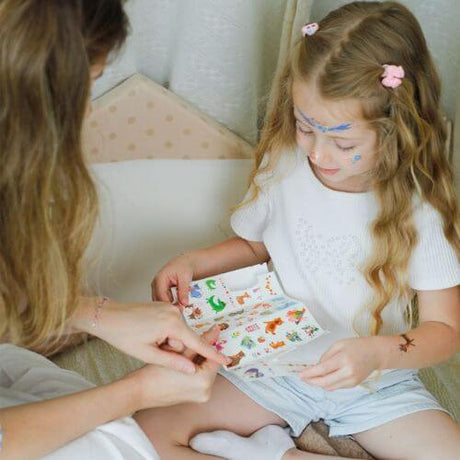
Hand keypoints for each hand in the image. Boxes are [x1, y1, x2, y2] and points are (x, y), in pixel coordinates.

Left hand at [92, 300, 228, 372]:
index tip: (227, 360)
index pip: (197, 343)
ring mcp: (170, 307)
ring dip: (168, 342)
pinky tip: (148, 333)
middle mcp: (175, 312)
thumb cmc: (123, 336)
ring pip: (178, 333)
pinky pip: (173, 325)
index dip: (212, 354)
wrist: (107, 316)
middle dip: (173, 349)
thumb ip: (173, 362)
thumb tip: (192, 370)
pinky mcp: (165, 306)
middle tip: (151, 348)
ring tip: (147, 340)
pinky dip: (165, 334)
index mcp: (172, 324)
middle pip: (185, 339)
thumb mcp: (147, 354)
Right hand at [127, 326, 221, 409]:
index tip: (214, 330)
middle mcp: (206, 391)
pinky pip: (201, 377)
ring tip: (191, 346)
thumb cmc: (156, 373)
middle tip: (202, 334)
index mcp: (204, 382)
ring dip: (200, 358)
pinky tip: (188, 358)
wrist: (140, 391)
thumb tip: (214, 333)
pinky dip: (197, 367)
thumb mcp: (179, 353)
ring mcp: (202, 396)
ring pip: (206, 369)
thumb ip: (199, 343)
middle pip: (211, 363)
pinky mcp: (196, 397)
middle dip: (204, 350)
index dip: (212, 341)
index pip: (214, 357)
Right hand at [151, 253, 195, 306]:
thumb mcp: (185, 278)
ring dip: (169, 306)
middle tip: (180, 311)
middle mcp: (156, 283)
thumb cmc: (183, 267)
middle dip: (168, 307)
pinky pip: (163, 300)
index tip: (178, 310)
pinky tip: (177, 305)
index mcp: (160, 278)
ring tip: (180, 308)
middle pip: (158, 300)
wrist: (184, 263)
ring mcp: (157, 287)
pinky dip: (170, 303)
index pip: (161, 295)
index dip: (169, 304)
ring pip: (160, 301)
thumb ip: (184, 291)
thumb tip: (184, 303)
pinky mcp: (160, 290)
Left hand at [300, 337, 383, 389]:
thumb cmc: (356, 346)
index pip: (322, 370)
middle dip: (312, 381)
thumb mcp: (338, 345)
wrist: (375, 353)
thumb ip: (326, 356)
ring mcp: (352, 380)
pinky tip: (324, 378)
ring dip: (319, 383)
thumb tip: (316, 368)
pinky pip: (336, 387)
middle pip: (325, 382)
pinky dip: (328, 383)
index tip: (300, 375)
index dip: (310, 374)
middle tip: (303, 378)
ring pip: (330, 387)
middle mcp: (348, 372)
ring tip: (312, 377)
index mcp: (343, 359)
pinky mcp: (354, 385)